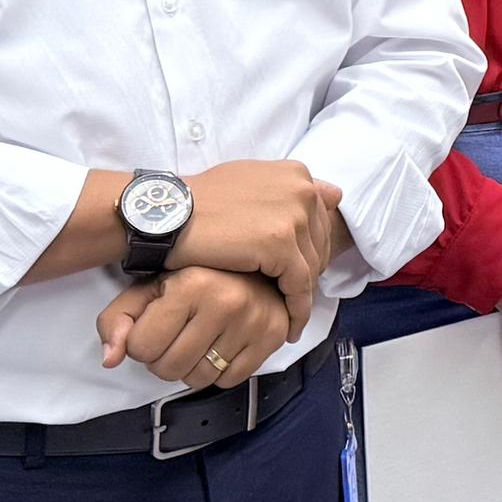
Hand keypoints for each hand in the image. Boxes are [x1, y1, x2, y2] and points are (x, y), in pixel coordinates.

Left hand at [96, 264, 295, 391]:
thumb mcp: (150, 288)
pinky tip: (221, 346)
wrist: (255, 264)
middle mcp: (225, 303)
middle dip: (163, 360)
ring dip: (191, 368)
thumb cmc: (195, 279)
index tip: (156, 326)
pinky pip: (230, 380)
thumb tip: (111, 359)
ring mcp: (253, 322)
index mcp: (190, 286)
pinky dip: (220, 371)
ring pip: (199, 379)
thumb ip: (118, 320)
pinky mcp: (273, 337)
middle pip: (168, 369)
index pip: (141, 347)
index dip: (141, 342)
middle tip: (175, 337)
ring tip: (198, 341)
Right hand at [168, 157, 345, 322]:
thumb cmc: (200, 202)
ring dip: (302, 293)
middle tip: (294, 298)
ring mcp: (293, 216)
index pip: (319, 220)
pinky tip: (289, 326)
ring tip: (291, 314)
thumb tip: (334, 194)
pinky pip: (299, 286)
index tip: (297, 270)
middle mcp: (301, 190)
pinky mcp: (281, 244)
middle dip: (309, 271)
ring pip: (312, 267)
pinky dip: (297, 309)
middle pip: (319, 244)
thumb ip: (287, 188)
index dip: (308, 247)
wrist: (167, 214)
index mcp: (296, 174)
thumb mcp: (249, 179)